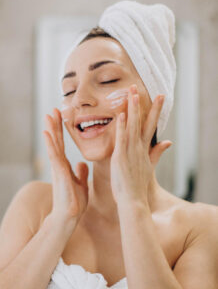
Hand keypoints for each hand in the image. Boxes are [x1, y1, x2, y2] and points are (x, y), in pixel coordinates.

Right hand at [43, 108, 88, 227]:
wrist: (68, 217)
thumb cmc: (74, 202)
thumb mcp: (80, 184)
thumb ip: (80, 173)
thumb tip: (81, 163)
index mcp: (64, 166)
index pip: (62, 144)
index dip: (61, 130)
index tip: (61, 116)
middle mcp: (59, 164)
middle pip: (56, 140)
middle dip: (55, 125)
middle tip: (53, 110)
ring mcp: (57, 168)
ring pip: (53, 144)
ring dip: (51, 130)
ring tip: (49, 115)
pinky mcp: (58, 173)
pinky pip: (54, 155)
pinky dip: (50, 143)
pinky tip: (47, 133)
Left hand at [110, 84, 172, 204]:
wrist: (133, 201)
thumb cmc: (137, 185)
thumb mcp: (149, 166)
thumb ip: (157, 152)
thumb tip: (168, 141)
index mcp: (144, 149)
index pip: (150, 125)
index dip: (155, 110)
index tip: (159, 97)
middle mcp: (139, 148)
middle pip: (143, 122)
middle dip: (145, 104)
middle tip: (145, 88)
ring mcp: (130, 151)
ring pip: (132, 126)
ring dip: (133, 109)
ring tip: (133, 93)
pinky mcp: (121, 157)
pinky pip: (122, 138)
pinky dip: (122, 127)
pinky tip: (122, 115)